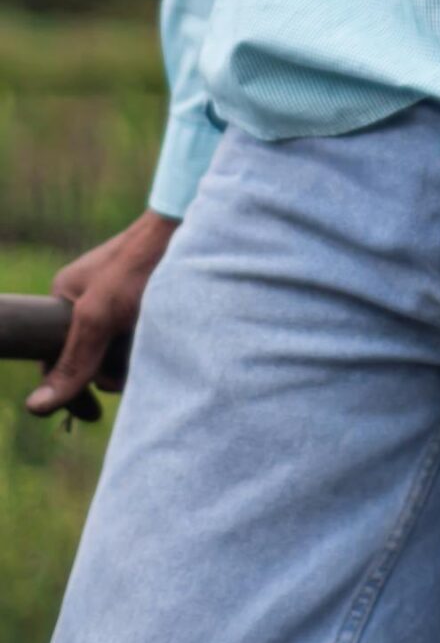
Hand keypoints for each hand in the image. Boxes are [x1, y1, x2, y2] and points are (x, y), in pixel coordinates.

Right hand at [25, 210, 179, 422]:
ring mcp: (123, 300)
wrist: (201, 227)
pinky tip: (171, 336)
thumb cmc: (143, 262)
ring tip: (156, 339)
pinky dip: (156, 344)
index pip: (56, 359)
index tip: (93, 415)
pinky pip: (146, 339)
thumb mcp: (100, 316)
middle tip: (133, 361)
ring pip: (122, 352)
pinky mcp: (153, 301)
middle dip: (113, 371)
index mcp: (67, 295)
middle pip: (93, 359)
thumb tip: (36, 407)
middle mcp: (93, 299)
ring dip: (137, 358)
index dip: (73, 390)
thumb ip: (73, 361)